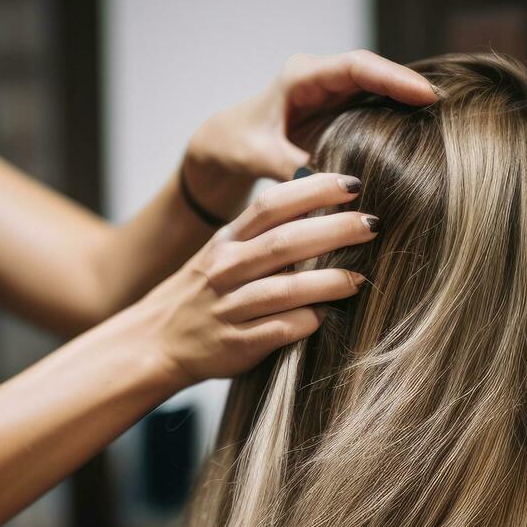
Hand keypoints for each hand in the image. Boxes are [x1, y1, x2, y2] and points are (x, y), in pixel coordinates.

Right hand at [128, 171, 376, 387]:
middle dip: (333, 231)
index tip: (354, 183)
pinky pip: (279, 330)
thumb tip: (323, 209)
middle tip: (372, 224)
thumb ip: (262, 235)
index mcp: (227, 241)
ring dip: (328, 281)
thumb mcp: (222, 254)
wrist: (154, 343)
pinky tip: (327, 317)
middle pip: (285, 243)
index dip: (314, 191)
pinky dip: (306, 322)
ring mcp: (231, 308)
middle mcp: (227, 270)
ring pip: (285, 289)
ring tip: (361, 278)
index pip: (272, 205)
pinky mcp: (237, 344)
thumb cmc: (201, 295)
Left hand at [182, 50, 436, 217]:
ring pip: (379, 91)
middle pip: (376, 74)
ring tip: (445, 122)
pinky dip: (396, 120)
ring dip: (408, 104)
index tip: (425, 94)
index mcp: (302, 76)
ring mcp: (334, 94)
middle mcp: (322, 78)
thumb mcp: (259, 155)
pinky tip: (421, 137)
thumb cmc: (238, 145)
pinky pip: (374, 109)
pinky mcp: (340, 112)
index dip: (392, 78)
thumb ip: (289, 167)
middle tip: (448, 107)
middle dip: (410, 87)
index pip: (355, 67)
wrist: (227, 146)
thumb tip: (326, 187)